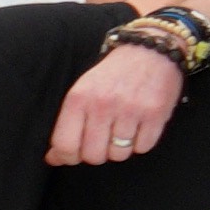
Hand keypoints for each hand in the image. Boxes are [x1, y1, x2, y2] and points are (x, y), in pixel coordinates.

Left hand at [47, 42, 189, 167]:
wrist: (149, 52)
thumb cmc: (112, 76)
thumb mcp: (83, 91)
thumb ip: (68, 125)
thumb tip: (54, 158)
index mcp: (79, 98)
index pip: (65, 145)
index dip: (67, 158)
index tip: (72, 156)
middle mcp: (103, 104)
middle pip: (93, 155)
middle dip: (98, 154)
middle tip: (102, 141)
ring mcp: (130, 110)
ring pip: (119, 154)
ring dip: (121, 148)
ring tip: (123, 130)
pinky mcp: (154, 114)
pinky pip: (142, 148)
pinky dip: (141, 142)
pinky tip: (139, 126)